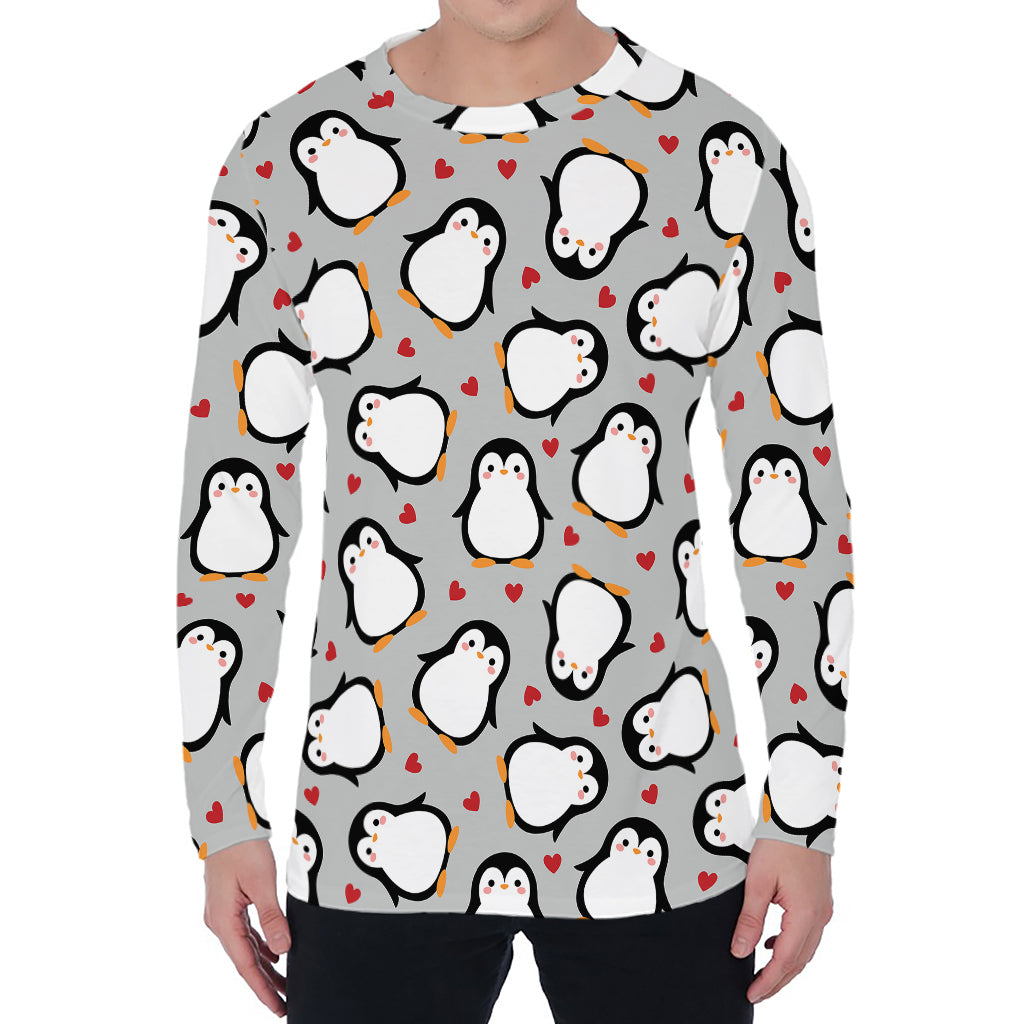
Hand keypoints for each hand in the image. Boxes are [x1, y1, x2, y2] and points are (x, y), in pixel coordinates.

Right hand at [203, 838, 289, 1016]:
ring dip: (265, 966)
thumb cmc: (243, 848)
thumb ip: (272, 917)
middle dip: (265, 983)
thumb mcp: (262, 882)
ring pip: (246, 948)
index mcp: (224, 921)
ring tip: (285, 984)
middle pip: (245, 961)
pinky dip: (261, 946)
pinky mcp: (230, 904)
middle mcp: (219, 922)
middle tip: (286, 1003)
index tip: (278, 1007)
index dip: (262, 989)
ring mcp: (223, 913)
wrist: (227, 822)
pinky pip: (246, 933)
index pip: (246, 965)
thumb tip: (283, 949)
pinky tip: (275, 953)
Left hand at [730, 837, 832, 1002]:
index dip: (768, 981)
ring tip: (763, 975)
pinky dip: (792, 946)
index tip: (752, 994)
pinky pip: (808, 933)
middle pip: (799, 961)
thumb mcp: (758, 881)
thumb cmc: (779, 844)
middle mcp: (820, 916)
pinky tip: (773, 944)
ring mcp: (823, 908)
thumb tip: (739, 951)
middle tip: (756, 993)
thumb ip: (750, 919)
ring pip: (805, 949)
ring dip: (786, 965)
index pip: (785, 960)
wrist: (801, 817)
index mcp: (805, 915)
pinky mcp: (820, 900)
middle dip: (778, 980)